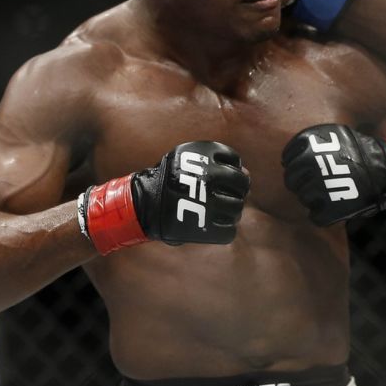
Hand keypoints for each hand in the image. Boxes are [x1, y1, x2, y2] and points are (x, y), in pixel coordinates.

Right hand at [78, 141, 249, 254]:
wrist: (139, 205)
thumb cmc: (167, 182)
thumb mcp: (187, 161)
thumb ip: (217, 165)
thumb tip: (247, 172)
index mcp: (204, 154)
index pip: (235, 160)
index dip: (230, 171)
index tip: (220, 179)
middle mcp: (210, 175)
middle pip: (241, 183)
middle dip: (236, 191)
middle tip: (224, 197)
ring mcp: (209, 201)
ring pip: (237, 208)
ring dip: (231, 211)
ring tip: (215, 213)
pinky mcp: (206, 226)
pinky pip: (229, 231)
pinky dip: (224, 231)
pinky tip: (212, 227)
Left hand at [281, 124, 385, 225]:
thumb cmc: (362, 153)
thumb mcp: (335, 138)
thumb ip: (312, 148)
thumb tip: (289, 160)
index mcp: (308, 145)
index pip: (287, 159)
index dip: (296, 165)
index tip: (307, 169)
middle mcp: (308, 165)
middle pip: (291, 180)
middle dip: (302, 183)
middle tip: (320, 183)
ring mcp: (317, 189)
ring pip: (302, 198)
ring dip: (314, 198)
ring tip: (331, 192)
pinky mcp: (328, 210)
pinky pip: (315, 217)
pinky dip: (324, 214)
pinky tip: (335, 206)